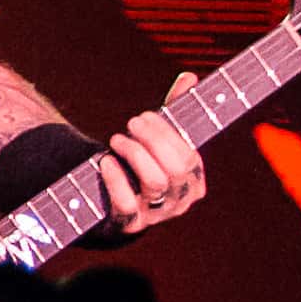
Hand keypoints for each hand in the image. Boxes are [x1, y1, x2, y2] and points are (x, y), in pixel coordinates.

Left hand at [97, 76, 207, 232]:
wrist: (111, 207)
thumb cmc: (140, 167)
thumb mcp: (159, 143)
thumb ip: (174, 113)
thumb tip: (189, 76)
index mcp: (194, 182)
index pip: (190, 157)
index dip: (167, 134)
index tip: (146, 115)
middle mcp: (179, 202)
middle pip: (175, 169)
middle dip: (153, 140)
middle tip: (131, 123)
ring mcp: (155, 215)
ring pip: (155, 183)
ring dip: (135, 154)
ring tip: (117, 139)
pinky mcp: (128, 225)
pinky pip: (126, 205)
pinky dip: (116, 180)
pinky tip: (107, 161)